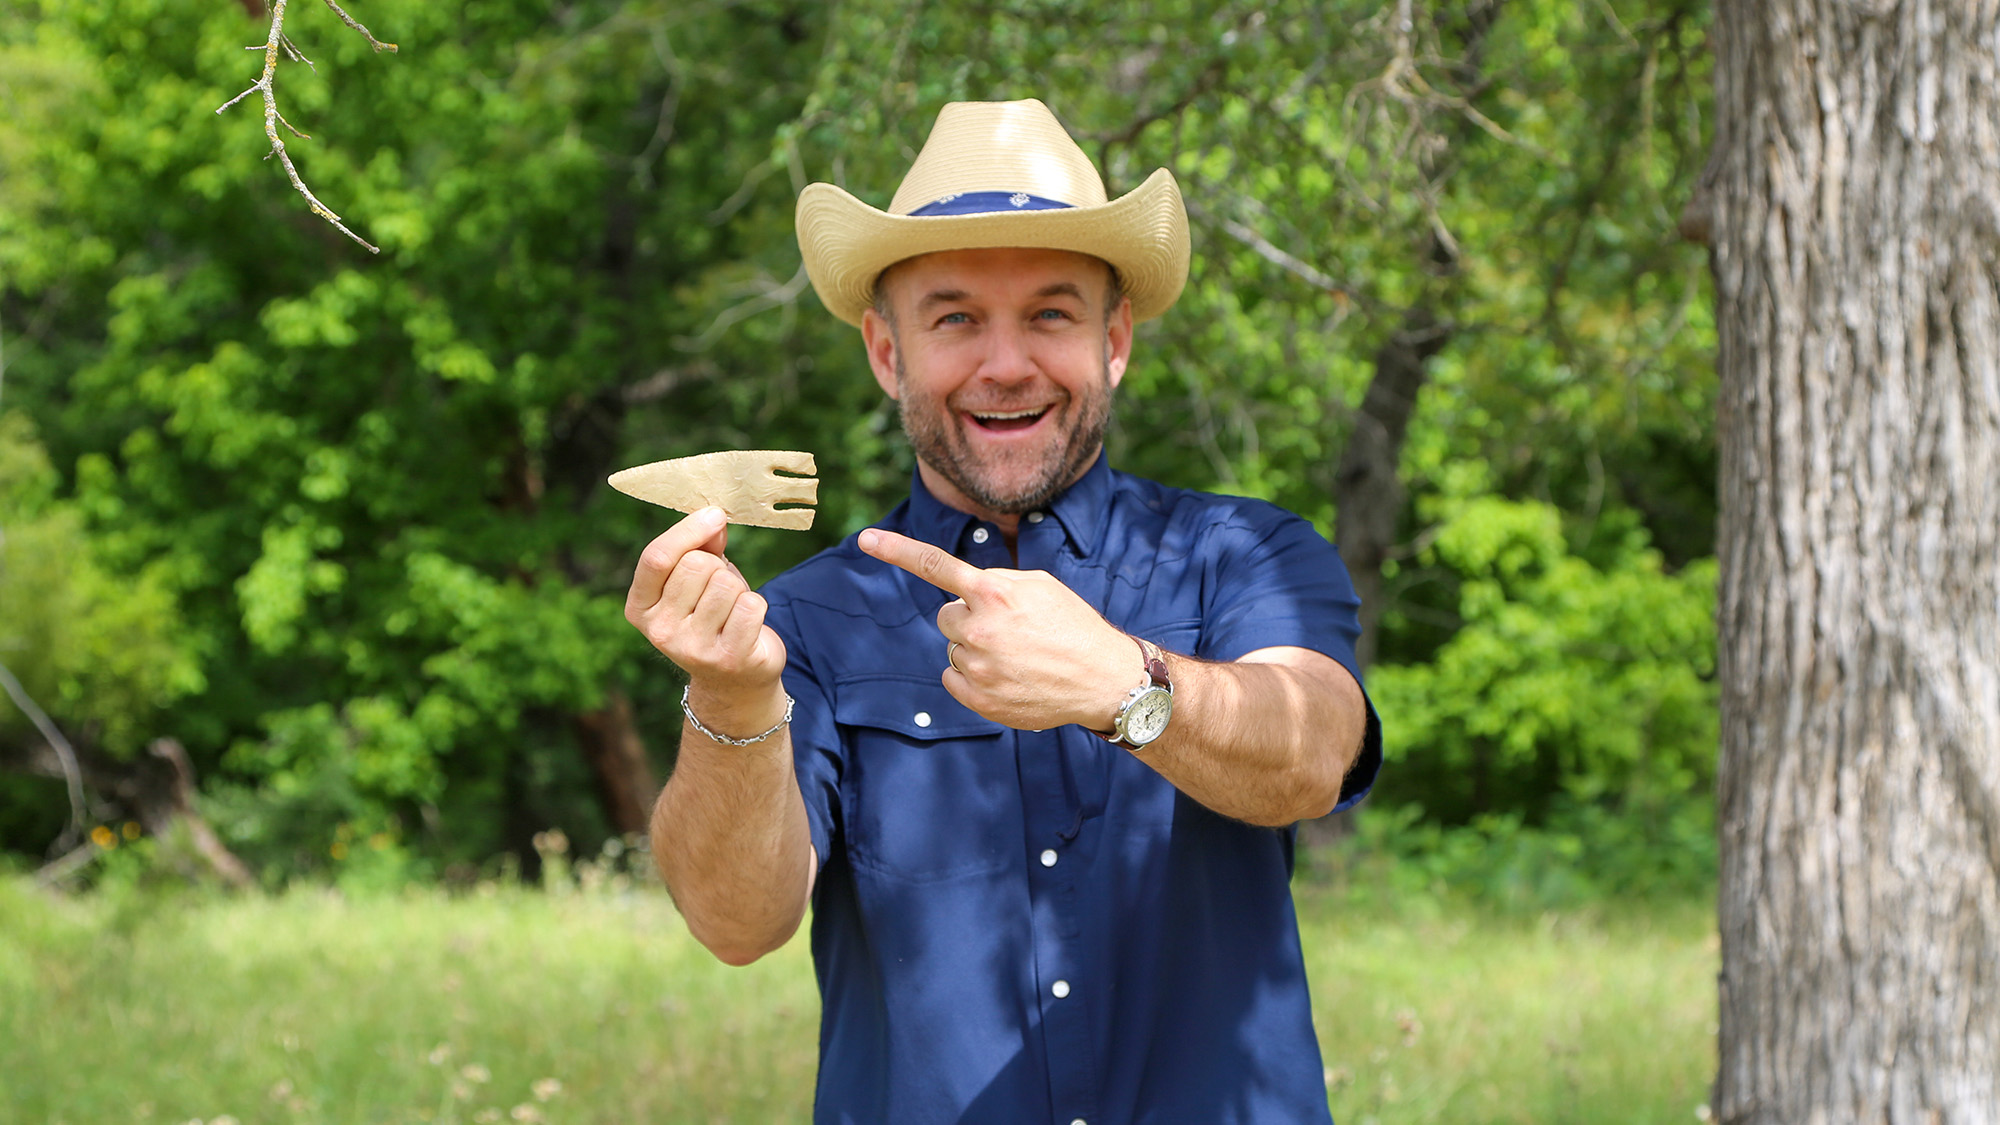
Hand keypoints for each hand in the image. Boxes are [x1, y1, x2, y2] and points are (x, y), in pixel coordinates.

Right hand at [626, 508, 786, 717]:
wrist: (734, 680)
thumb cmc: (713, 617)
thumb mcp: (696, 582)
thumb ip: (699, 547)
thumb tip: (714, 518)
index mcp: (639, 608)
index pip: (656, 558)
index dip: (687, 530)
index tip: (715, 514)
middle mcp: (659, 631)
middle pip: (696, 565)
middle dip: (717, 567)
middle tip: (721, 590)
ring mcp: (692, 649)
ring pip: (726, 583)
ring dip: (738, 589)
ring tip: (733, 610)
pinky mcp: (727, 658)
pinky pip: (751, 605)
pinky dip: (757, 606)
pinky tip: (748, 625)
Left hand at [858, 528, 1138, 731]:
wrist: (1101, 678)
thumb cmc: (1072, 625)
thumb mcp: (1039, 586)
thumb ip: (996, 581)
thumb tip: (963, 590)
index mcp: (993, 592)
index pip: (935, 565)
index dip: (896, 549)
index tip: (865, 539)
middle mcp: (979, 628)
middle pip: (946, 616)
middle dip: (969, 619)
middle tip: (1007, 630)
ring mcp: (976, 667)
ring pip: (953, 649)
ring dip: (974, 649)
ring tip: (1016, 656)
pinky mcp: (977, 698)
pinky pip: (952, 679)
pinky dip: (972, 678)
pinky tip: (1006, 677)